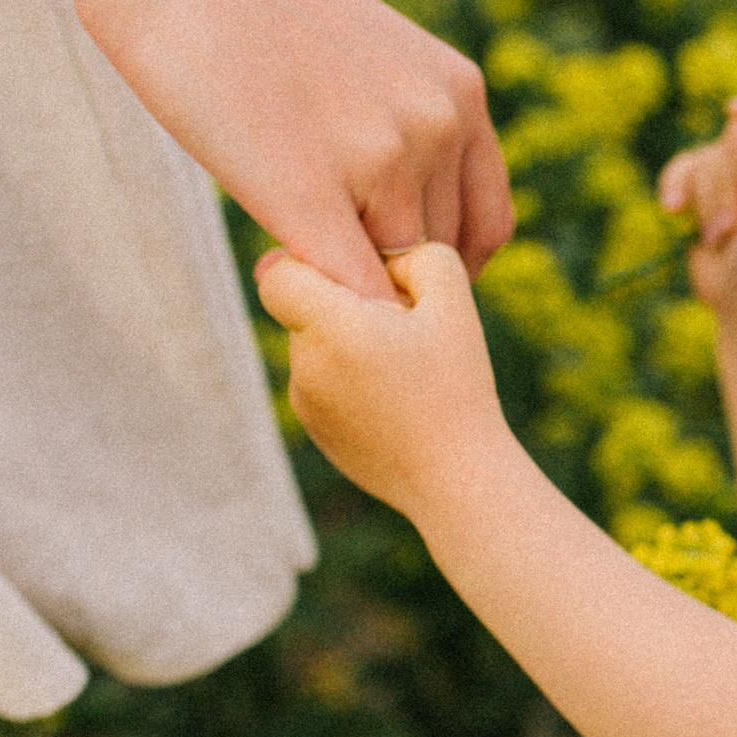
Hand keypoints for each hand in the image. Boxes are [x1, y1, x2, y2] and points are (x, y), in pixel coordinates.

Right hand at [72, 0, 511, 299]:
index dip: (433, 266)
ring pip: (384, 282)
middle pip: (431, 261)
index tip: (385, 273)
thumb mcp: (364, 54)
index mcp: (462, 94)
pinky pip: (346, 297)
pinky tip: (281, 286)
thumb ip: (400, 123)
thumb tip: (403, 212)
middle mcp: (439, 126)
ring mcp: (381, 160)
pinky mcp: (310, 195)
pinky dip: (321, 310)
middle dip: (382, 276)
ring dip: (345, 292)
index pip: (483, 227)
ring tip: (296, 267)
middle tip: (327, 273)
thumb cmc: (244, 2)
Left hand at [254, 243, 510, 516]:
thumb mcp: (455, 303)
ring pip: (313, 347)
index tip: (357, 275)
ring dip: (348, 344)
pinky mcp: (316, 431)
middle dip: (342, 306)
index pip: (278, 272)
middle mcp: (305, 365)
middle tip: (402, 327)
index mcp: (330, 327)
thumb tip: (380, 254)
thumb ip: (416, 255)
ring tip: (406, 370)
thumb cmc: (458, 389)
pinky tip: (397, 400)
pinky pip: (323, 385)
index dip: (311, 263)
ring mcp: (304, 403)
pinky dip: (352, 382)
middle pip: (301, 308)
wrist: (458, 482)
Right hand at [658, 91, 736, 311]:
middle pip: (736, 139)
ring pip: (708, 158)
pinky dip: (675, 187)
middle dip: (726, 186)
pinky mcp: (705, 192)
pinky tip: (672, 210)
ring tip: (720, 240)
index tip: (735, 111)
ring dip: (707, 202)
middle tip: (734, 228)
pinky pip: (682, 169)